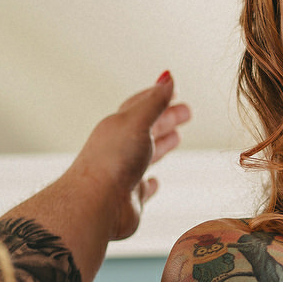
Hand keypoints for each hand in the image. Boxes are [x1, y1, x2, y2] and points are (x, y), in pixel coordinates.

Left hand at [72, 71, 191, 241]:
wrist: (95, 205)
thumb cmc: (112, 161)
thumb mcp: (137, 123)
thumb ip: (154, 102)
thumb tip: (167, 77)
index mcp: (118, 127)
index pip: (140, 105)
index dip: (157, 96)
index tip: (174, 90)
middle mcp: (119, 148)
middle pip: (146, 128)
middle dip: (166, 118)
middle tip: (186, 112)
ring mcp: (124, 174)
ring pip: (146, 155)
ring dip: (161, 145)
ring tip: (176, 138)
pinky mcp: (129, 198)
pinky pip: (143, 189)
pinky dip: (152, 184)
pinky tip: (156, 182)